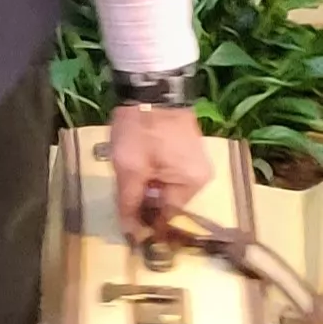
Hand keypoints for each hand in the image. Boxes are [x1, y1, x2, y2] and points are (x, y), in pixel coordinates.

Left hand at [109, 101, 214, 237]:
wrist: (151, 89)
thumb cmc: (140, 130)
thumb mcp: (129, 168)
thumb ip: (130, 201)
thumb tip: (131, 233)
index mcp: (190, 184)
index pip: (168, 217)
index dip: (147, 225)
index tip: (128, 232)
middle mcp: (200, 178)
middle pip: (168, 203)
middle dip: (145, 201)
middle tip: (123, 190)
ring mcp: (195, 164)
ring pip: (166, 188)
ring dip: (146, 186)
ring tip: (128, 171)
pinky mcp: (186, 153)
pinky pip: (167, 173)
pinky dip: (151, 174)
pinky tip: (136, 163)